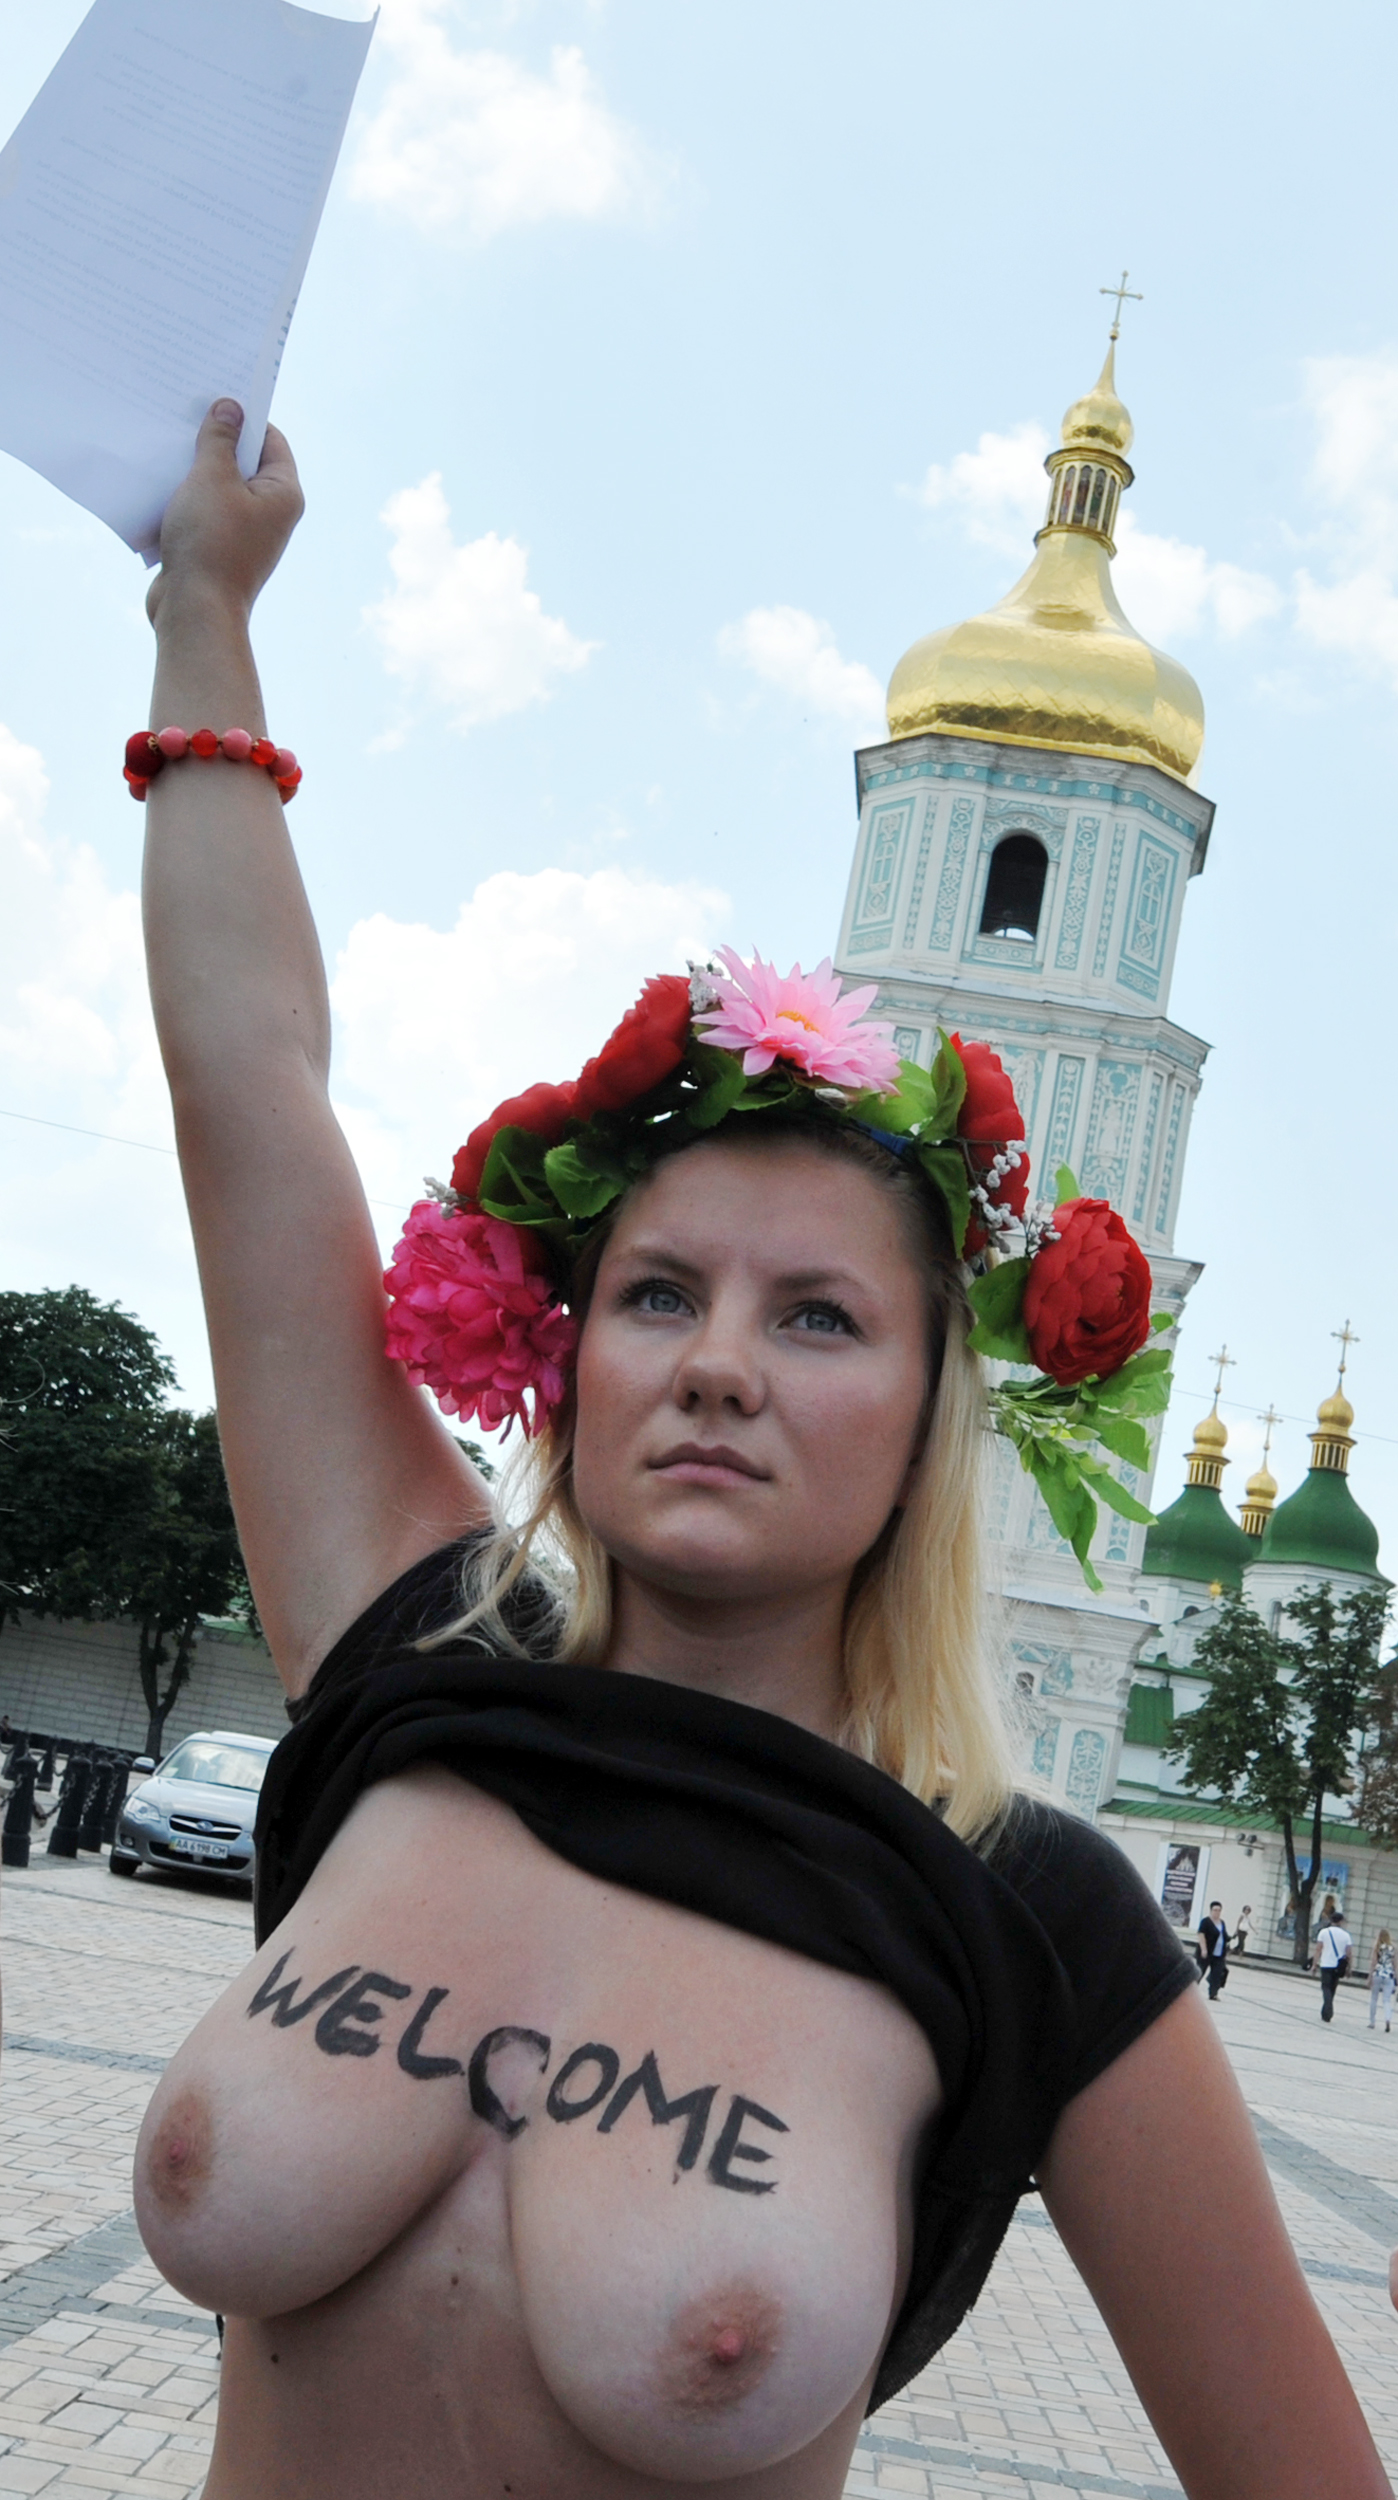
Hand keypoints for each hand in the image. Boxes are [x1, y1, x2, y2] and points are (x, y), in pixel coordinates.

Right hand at [147, 400, 303, 630]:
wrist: (194, 612)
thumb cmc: (210, 543)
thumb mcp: (211, 478)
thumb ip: (219, 440)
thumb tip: (229, 409)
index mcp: (282, 494)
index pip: (270, 439)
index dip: (243, 415)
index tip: (213, 396)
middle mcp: (270, 514)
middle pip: (243, 461)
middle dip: (213, 440)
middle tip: (183, 415)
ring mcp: (244, 533)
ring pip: (218, 486)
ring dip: (193, 469)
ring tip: (165, 444)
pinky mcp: (217, 547)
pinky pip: (202, 511)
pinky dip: (183, 497)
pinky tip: (158, 482)